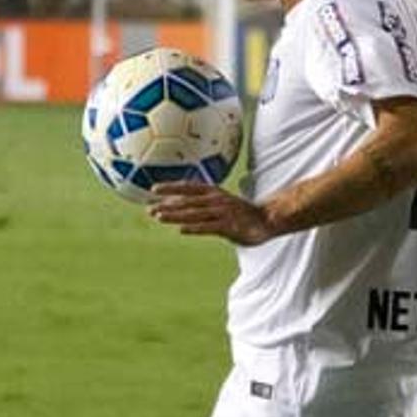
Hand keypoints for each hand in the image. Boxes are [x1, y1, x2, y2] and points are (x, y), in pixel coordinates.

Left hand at [148, 181, 273, 245]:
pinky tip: (181, 230)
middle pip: (187, 201)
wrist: (268, 219)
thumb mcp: (220, 203)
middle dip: (167, 205)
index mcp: (213, 192)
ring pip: (195, 213)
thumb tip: (179, 205)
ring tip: (159, 217)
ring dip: (176, 215)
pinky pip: (209, 227)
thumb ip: (202, 204)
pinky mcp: (230, 227)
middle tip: (149, 209)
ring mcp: (223, 213)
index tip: (153, 189)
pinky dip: (194, 227)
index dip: (171, 187)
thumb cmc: (241, 212)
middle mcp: (216, 200)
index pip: (189, 187)